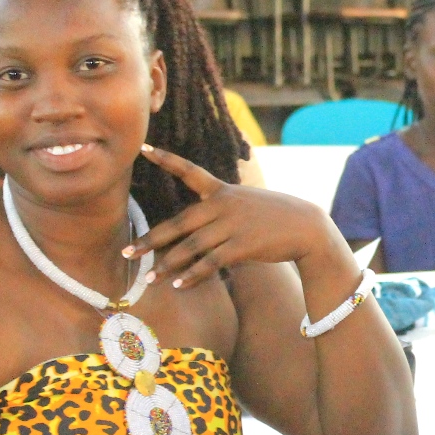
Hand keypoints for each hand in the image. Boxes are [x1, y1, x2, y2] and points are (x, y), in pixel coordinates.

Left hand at [124, 144, 347, 289]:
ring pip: (191, 247)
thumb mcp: (246, 203)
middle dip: (151, 240)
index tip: (143, 148)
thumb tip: (192, 234)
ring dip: (168, 265)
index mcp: (222, 190)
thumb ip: (219, 211)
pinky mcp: (242, 245)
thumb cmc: (275, 217)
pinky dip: (193, 275)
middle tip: (127, 253)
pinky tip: (179, 285)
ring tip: (150, 279)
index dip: (166, 159)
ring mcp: (232, 225)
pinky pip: (210, 263)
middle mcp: (223, 205)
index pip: (190, 170)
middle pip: (178, 223)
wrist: (307, 228)